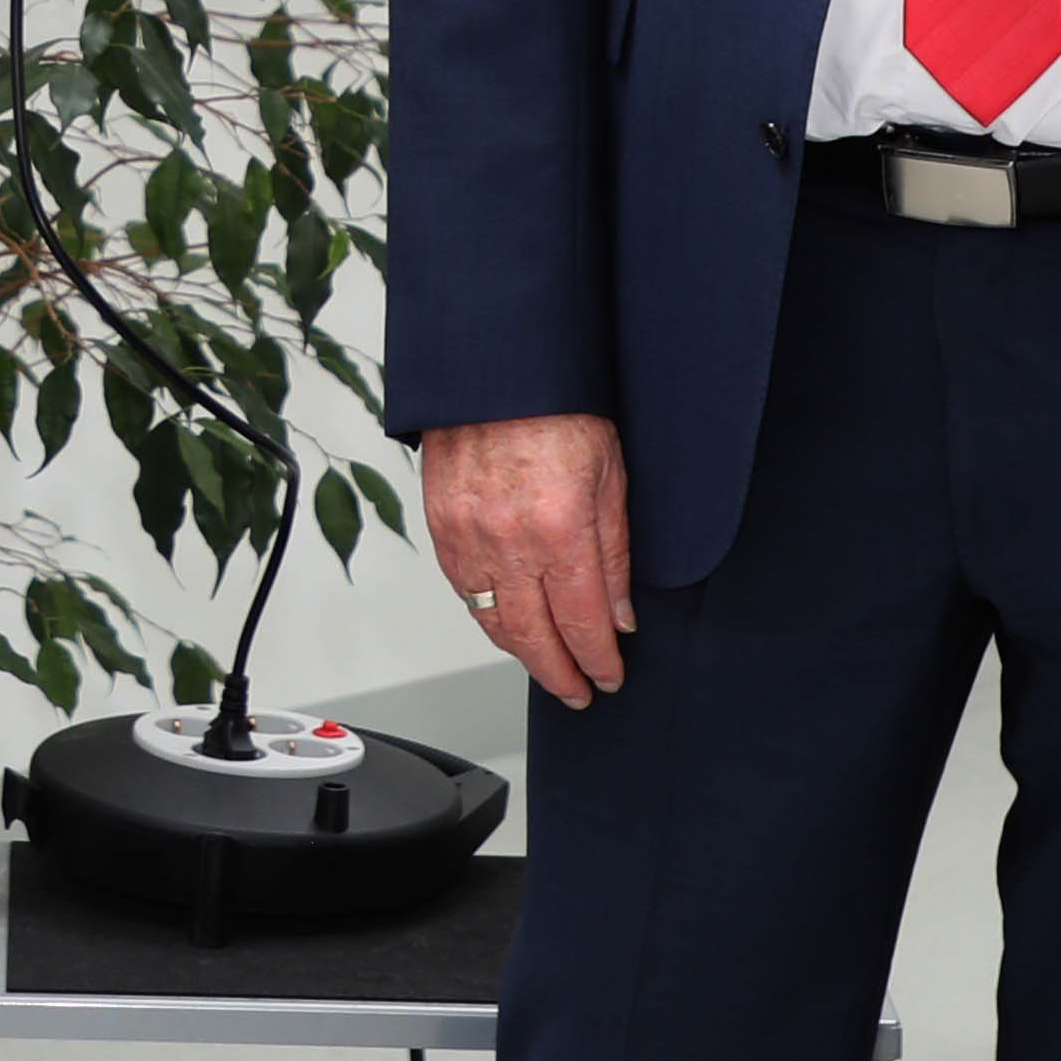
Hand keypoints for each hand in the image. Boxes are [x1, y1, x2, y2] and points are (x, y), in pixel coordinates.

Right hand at [421, 414, 635, 710]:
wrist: (495, 369)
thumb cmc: (557, 406)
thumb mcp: (611, 474)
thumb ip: (615, 552)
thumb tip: (619, 615)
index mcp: (561, 528)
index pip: (583, 623)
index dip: (599, 660)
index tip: (610, 676)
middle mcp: (509, 541)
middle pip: (535, 637)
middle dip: (561, 674)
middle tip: (579, 692)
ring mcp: (468, 536)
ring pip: (494, 621)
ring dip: (522, 654)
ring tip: (547, 668)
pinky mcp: (441, 525)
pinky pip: (464, 591)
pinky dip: (488, 616)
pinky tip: (507, 624)